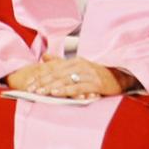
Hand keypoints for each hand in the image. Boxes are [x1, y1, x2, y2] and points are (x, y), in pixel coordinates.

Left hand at [6, 54, 134, 98]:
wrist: (119, 77)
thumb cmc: (97, 73)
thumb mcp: (79, 66)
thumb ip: (61, 61)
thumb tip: (44, 56)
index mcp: (75, 61)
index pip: (54, 68)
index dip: (40, 76)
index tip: (28, 83)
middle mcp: (81, 65)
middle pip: (58, 74)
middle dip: (42, 82)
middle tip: (30, 89)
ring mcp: (89, 74)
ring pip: (66, 80)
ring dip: (51, 86)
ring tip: (40, 92)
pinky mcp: (96, 84)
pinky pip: (78, 87)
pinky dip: (67, 89)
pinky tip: (57, 92)